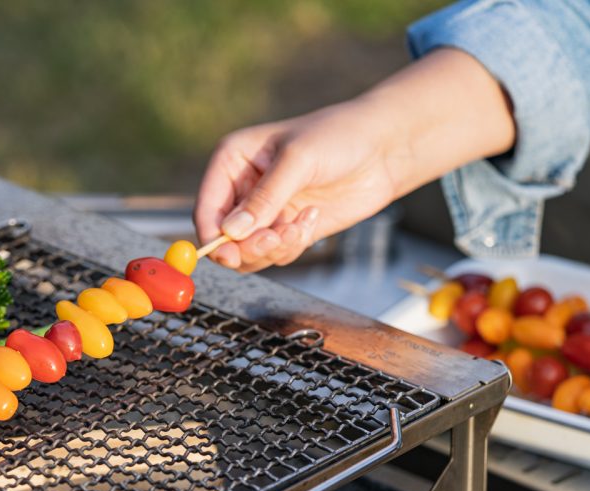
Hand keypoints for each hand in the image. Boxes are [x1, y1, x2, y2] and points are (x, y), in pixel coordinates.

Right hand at [194, 101, 396, 272]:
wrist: (382, 148)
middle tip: (275, 239)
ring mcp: (265, 212)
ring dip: (274, 248)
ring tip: (299, 226)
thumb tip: (231, 233)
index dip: (212, 236)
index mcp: (232, 162)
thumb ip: (264, 198)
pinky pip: (275, 254)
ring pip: (249, 252)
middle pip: (224, 238)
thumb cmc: (338, 136)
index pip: (206, 209)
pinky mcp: (287, 229)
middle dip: (248, 246)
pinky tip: (312, 219)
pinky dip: (292, 245)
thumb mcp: (297, 161)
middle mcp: (242, 189)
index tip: (228, 255)